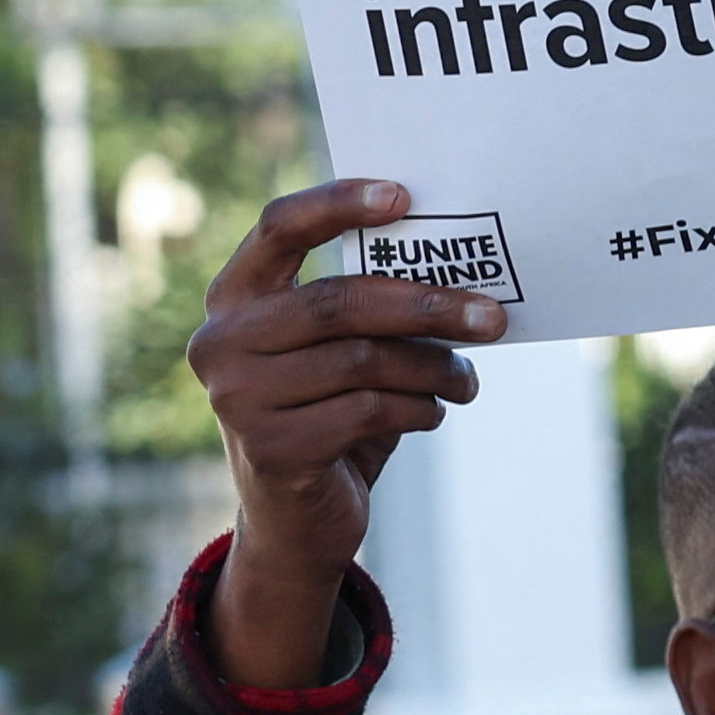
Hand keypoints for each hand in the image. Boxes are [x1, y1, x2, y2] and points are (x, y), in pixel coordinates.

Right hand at [186, 179, 506, 691]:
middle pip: (340, 301)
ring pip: (365, 360)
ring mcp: (236, 398)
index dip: (340, 204)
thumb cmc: (331, 410)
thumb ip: (368, 305)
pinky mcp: (270, 449)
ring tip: (466, 380)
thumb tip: (463, 266)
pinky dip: (418, 409)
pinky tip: (431, 412)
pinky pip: (369, 411)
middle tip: (494, 318)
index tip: (406, 195)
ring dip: (435, 368)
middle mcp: (220, 342)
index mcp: (234, 297)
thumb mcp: (339, 350)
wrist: (298, 518)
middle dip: (429, 306)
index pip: (279, 228)